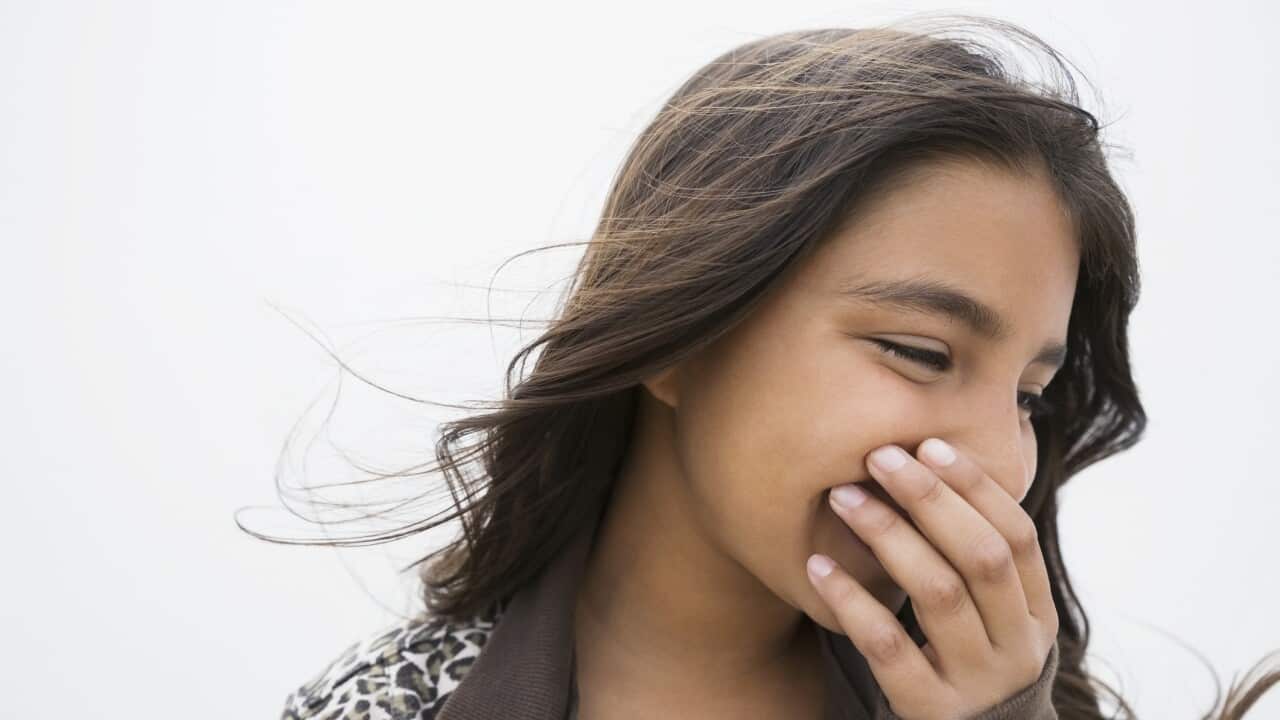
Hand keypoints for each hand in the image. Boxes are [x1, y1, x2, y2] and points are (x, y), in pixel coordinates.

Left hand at [806, 438, 1059, 719]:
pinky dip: (851, 601)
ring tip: (842, 497)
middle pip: (982, 557)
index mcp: (1037, 616)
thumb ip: (972, 559)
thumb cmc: (965, 662)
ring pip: (939, 593)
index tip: (929, 444)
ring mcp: (975, 682)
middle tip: (880, 457)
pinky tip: (818, 566)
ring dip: (888, 535)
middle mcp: (1016, 648)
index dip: (977, 488)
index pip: (1019, 538)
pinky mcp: (928, 709)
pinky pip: (887, 647)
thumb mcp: (989, 618)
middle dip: (931, 499)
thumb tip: (928, 460)